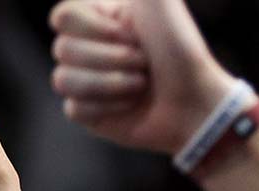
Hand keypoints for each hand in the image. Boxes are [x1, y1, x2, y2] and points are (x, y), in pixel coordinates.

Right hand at [48, 0, 237, 153]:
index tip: (130, 33)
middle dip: (112, 59)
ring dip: (111, 84)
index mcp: (98, 16)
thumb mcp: (160, 0)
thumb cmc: (180, 48)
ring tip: (141, 85)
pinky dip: (107, 108)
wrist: (195, 101)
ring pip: (64, 80)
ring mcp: (85, 79)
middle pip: (62, 49)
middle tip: (144, 62)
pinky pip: (74, 109)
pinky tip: (130, 105)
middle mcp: (88, 45)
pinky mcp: (88, 111)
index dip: (95, 29)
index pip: (62, 16)